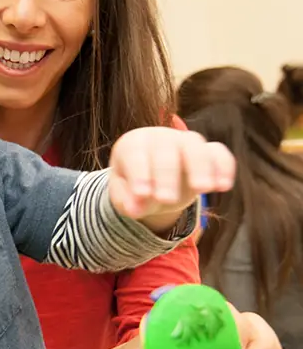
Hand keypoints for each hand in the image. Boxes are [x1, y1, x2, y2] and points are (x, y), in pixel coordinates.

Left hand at [109, 128, 234, 233]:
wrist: (154, 179)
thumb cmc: (134, 187)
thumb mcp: (124, 195)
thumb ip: (127, 201)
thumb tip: (135, 211)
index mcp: (132, 144)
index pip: (135, 155)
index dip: (139, 174)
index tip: (143, 194)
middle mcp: (159, 137)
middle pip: (165, 151)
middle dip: (167, 176)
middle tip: (167, 200)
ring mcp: (185, 141)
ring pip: (194, 147)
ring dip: (200, 168)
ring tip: (203, 189)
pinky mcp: (208, 150)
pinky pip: (218, 152)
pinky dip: (223, 167)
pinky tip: (224, 186)